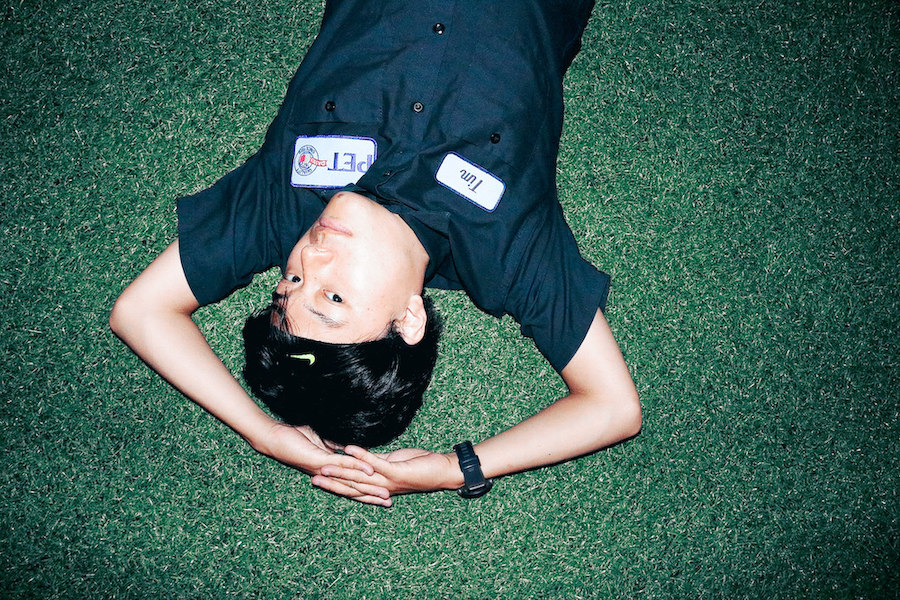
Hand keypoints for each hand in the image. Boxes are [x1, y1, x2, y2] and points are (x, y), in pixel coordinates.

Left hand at [261, 424, 394, 505]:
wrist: (275, 436)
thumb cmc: (295, 438)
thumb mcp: (321, 441)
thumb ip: (334, 446)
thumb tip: (346, 446)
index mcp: (328, 472)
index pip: (351, 485)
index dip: (366, 492)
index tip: (383, 497)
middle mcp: (327, 475)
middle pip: (352, 489)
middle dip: (371, 497)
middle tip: (389, 504)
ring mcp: (324, 469)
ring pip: (350, 480)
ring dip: (369, 487)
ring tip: (385, 494)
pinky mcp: (319, 461)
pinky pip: (342, 464)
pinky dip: (356, 466)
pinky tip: (369, 469)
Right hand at [310, 446, 460, 506]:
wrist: (443, 471)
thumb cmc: (421, 466)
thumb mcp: (394, 464)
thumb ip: (377, 463)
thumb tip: (362, 458)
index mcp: (380, 486)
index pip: (354, 488)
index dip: (335, 485)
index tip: (316, 479)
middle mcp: (382, 487)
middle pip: (352, 486)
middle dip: (332, 482)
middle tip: (312, 478)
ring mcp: (389, 481)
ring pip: (360, 477)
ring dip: (341, 470)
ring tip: (324, 465)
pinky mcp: (397, 472)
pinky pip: (376, 463)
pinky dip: (362, 456)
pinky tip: (349, 448)